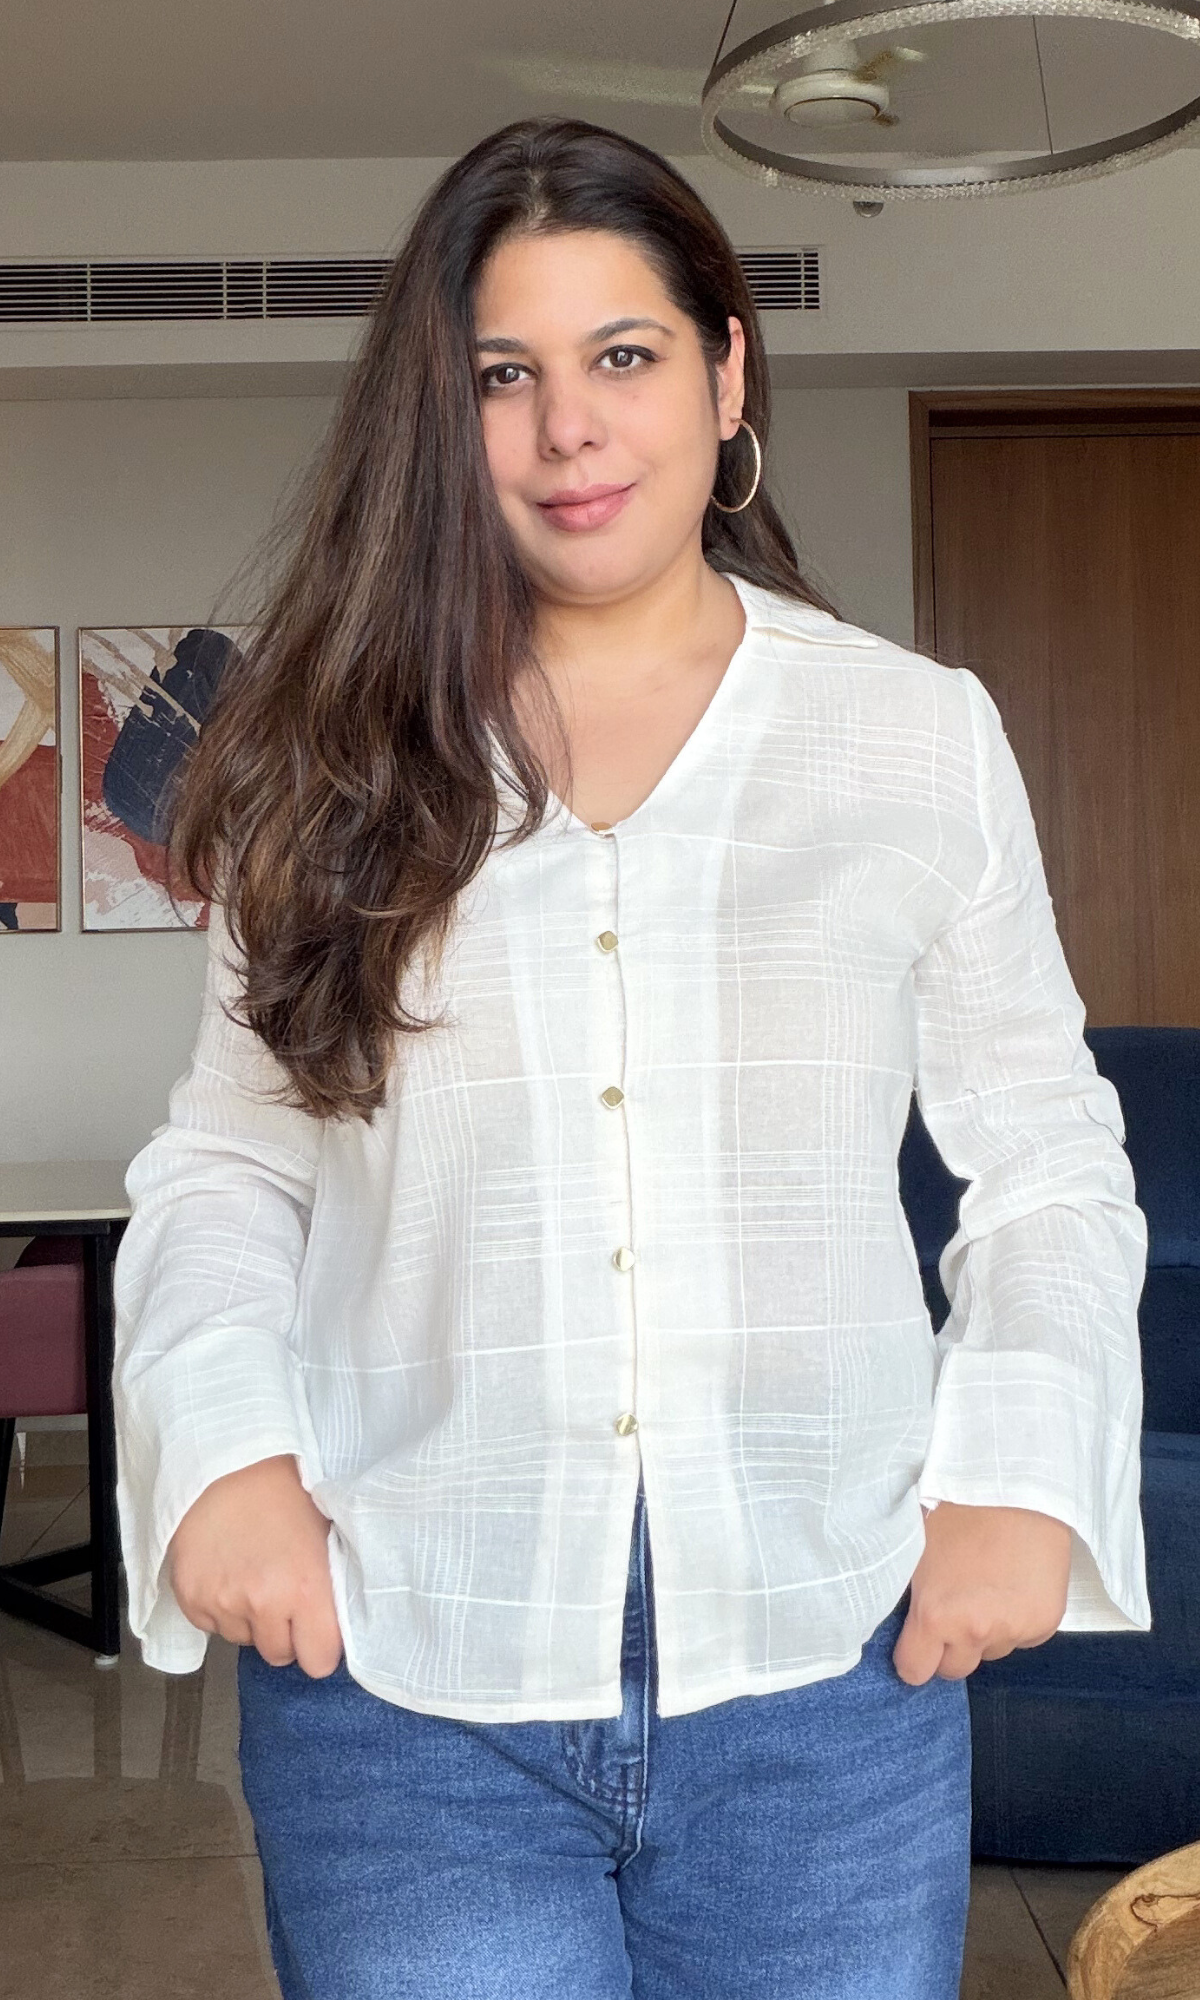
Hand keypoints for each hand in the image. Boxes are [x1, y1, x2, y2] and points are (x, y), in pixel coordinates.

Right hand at [168, 1453, 342, 1676]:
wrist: (227, 1464)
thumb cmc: (283, 1493)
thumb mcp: (325, 1537)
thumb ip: (330, 1589)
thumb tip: (336, 1628)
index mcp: (308, 1589)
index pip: (319, 1662)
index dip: (318, 1645)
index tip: (315, 1629)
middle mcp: (265, 1603)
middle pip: (278, 1655)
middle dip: (282, 1631)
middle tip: (281, 1592)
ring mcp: (224, 1604)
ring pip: (243, 1640)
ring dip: (248, 1618)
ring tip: (250, 1571)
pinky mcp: (191, 1599)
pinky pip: (211, 1626)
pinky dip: (218, 1607)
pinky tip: (225, 1570)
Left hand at [892, 1501, 1071, 1685]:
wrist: (1014, 1482)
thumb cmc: (956, 1505)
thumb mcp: (915, 1551)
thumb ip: (914, 1596)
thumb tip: (904, 1623)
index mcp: (936, 1615)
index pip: (916, 1670)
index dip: (914, 1656)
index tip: (916, 1642)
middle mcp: (976, 1631)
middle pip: (956, 1669)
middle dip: (950, 1646)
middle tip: (953, 1609)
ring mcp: (1015, 1629)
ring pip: (992, 1652)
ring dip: (986, 1632)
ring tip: (985, 1586)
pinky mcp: (1046, 1622)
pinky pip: (1023, 1638)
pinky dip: (1016, 1620)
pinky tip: (1012, 1583)